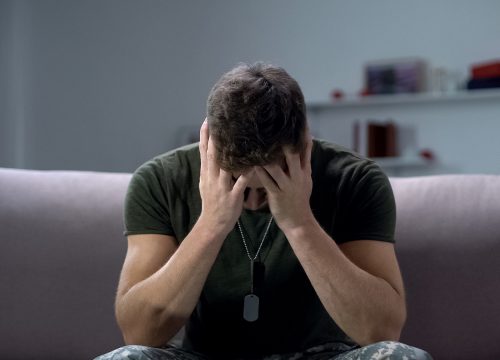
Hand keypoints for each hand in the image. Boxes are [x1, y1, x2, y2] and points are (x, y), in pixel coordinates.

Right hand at [198, 119, 251, 235]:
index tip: (207, 119)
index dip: (205, 135)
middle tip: (221, 121)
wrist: (212, 225)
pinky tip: (254, 165)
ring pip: (226, 166)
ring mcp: (222, 187)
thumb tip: (209, 152)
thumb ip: (209, 168)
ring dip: (230, 152)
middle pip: (213, 155)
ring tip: (238, 136)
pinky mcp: (232, 197)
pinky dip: (247, 174)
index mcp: (206, 174)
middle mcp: (212, 178)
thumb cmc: (212, 203)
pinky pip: (241, 183)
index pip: (203, 151)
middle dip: (216, 137)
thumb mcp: (205, 183)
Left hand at [255, 135, 314, 232]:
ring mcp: (288, 186)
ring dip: (266, 156)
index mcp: (305, 172)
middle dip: (284, 141)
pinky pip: (267, 181)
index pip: (306, 150)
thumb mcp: (306, 181)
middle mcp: (298, 177)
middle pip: (293, 155)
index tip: (299, 120)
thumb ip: (304, 164)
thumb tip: (306, 146)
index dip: (303, 135)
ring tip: (256, 143)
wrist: (298, 222)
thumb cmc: (299, 200)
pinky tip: (251, 163)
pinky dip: (259, 172)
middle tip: (273, 126)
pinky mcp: (277, 194)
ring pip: (276, 167)